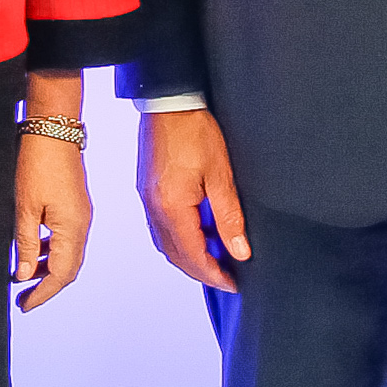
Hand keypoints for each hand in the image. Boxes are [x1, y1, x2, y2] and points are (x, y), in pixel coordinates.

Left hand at [12, 95, 92, 313]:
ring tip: (24, 277)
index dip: (43, 294)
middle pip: (68, 269)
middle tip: (23, 298)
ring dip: (48, 268)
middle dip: (46, 286)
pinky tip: (33, 250)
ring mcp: (81, 216)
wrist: (53, 130)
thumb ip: (26, 244)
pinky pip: (66, 239)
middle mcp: (82, 226)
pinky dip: (51, 250)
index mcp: (72, 230)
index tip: (24, 306)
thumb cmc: (37, 165)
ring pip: (67, 254)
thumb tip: (24, 275)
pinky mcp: (76, 206)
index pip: (60, 275)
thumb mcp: (25, 208)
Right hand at [136, 107, 250, 292]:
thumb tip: (239, 251)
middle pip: (175, 255)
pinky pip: (160, 227)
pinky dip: (178, 239)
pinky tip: (196, 233)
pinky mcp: (147, 189)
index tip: (232, 284)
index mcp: (171, 207)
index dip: (213, 274)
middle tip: (226, 278)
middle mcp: (154, 207)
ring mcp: (147, 198)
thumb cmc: (194, 131)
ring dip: (188, 256)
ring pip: (165, 243)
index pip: (192, 255)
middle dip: (200, 271)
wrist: (168, 102)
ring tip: (214, 258)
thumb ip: (229, 217)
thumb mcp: (220, 175)